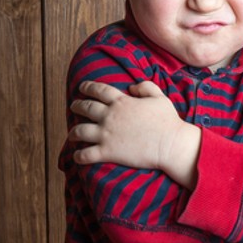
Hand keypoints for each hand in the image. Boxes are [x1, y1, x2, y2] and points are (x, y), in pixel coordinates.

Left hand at [69, 81, 199, 187]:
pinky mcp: (108, 152)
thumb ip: (146, 87)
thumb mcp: (160, 97)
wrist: (170, 144)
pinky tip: (77, 155)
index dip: (88, 87)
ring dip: (73, 132)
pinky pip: (86, 154)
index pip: (99, 90)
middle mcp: (110, 116)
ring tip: (72, 133)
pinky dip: (79, 155)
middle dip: (77, 106)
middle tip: (74, 106)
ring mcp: (106, 135)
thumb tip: (132, 87)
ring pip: (80, 131)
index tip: (82, 87)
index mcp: (122, 102)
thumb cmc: (168, 121)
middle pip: (86, 108)